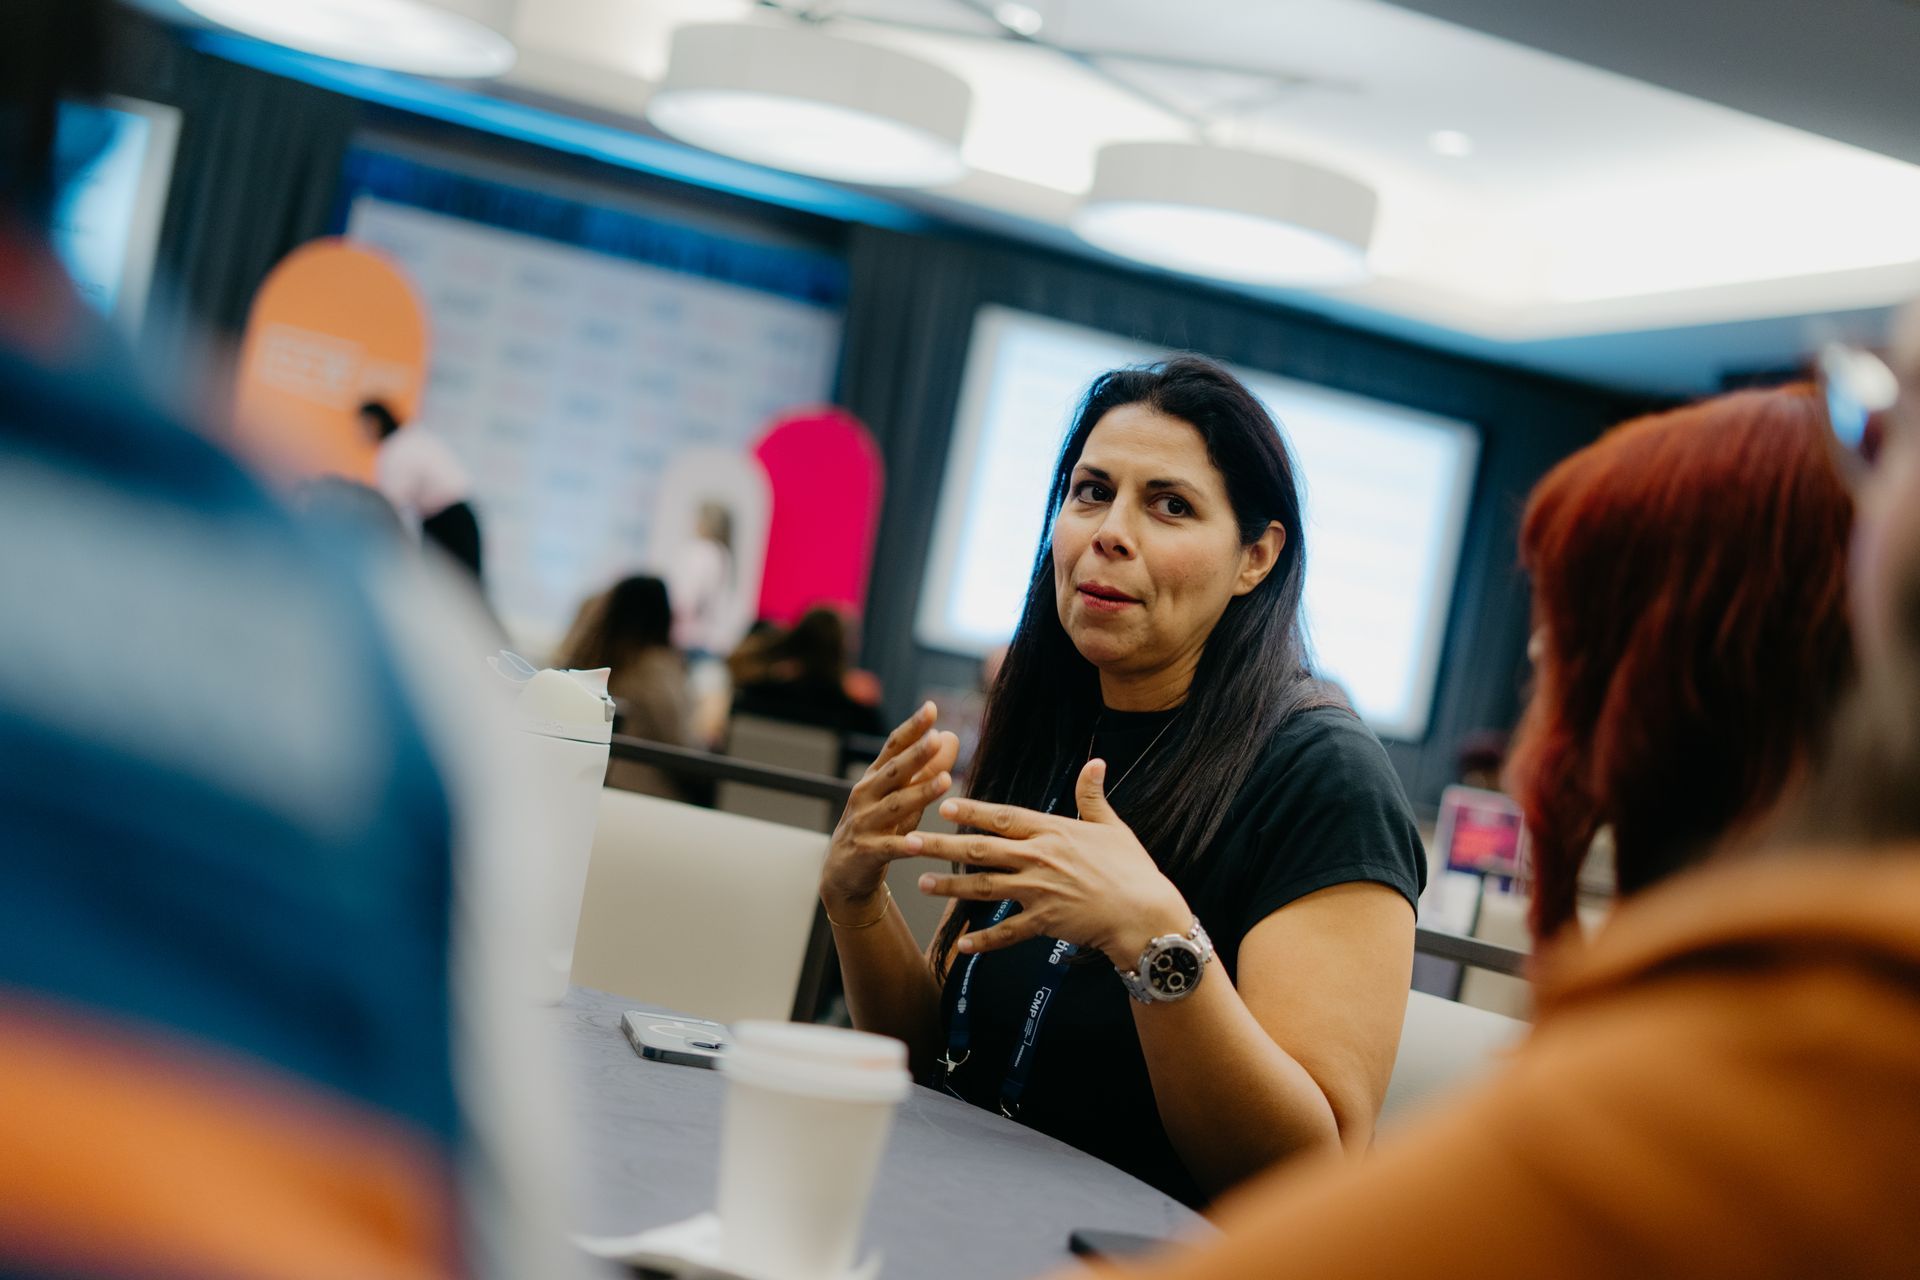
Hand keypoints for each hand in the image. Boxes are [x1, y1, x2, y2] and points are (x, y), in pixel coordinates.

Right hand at [820, 702, 959, 918]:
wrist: (843, 872)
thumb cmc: (879, 828)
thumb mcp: (901, 797)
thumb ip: (925, 770)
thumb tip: (950, 737)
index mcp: (875, 778)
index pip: (893, 747)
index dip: (912, 728)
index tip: (931, 708)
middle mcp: (866, 795)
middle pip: (893, 771)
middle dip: (915, 755)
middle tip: (936, 738)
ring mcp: (864, 823)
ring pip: (895, 806)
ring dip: (920, 793)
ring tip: (945, 782)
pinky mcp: (866, 852)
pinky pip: (888, 847)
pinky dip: (903, 845)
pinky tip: (918, 843)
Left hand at [904, 758, 1190, 967]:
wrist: (1147, 914)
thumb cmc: (1133, 869)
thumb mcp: (1112, 827)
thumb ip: (1093, 796)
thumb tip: (1095, 763)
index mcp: (1053, 831)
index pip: (1003, 817)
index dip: (972, 810)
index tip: (943, 804)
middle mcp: (1040, 858)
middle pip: (982, 849)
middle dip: (942, 845)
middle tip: (909, 841)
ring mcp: (1040, 891)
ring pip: (985, 888)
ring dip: (951, 887)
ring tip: (922, 884)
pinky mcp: (1045, 922)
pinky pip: (1007, 933)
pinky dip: (984, 940)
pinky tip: (961, 944)